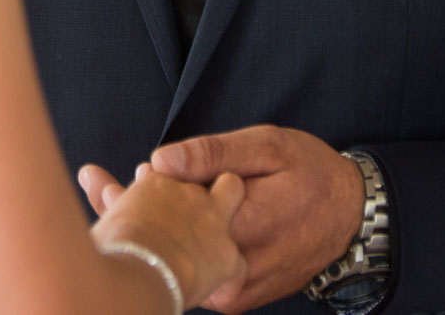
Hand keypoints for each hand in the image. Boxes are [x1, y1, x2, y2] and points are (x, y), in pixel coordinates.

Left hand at [83, 125, 362, 311]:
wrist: (352, 221)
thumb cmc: (311, 174)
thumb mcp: (269, 147)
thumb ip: (215, 153)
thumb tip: (160, 160)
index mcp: (242, 225)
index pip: (172, 215)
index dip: (138, 196)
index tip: (106, 177)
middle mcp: (234, 269)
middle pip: (165, 247)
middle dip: (125, 215)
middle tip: (92, 183)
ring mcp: (232, 291)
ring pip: (172, 264)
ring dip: (143, 233)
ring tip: (106, 196)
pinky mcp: (231, 299)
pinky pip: (188, 274)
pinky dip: (167, 250)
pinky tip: (145, 224)